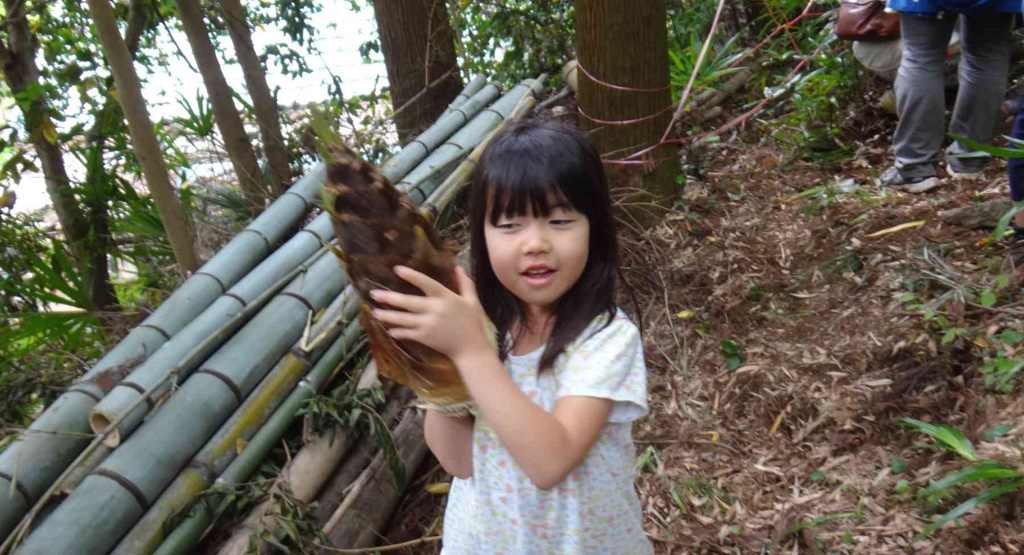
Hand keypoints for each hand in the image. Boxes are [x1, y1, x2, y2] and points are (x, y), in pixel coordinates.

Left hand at [370, 265, 491, 363]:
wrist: (471, 348)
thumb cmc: (472, 323)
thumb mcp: (472, 301)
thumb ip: (465, 283)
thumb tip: (458, 267)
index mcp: (446, 298)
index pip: (426, 283)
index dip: (412, 276)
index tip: (396, 269)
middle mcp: (435, 309)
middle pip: (408, 302)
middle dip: (389, 298)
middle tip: (373, 294)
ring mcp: (428, 324)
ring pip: (404, 318)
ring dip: (388, 315)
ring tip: (374, 312)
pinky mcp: (425, 337)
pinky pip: (407, 333)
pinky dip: (398, 332)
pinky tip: (389, 330)